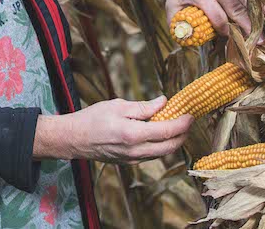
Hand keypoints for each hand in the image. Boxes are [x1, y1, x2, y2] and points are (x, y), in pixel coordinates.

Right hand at [34, 97, 191, 163]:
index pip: (167, 131)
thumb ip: (143, 107)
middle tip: (187, 122)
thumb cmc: (92, 118)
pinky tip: (159, 135)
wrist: (74, 139)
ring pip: (162, 154)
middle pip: (170, 147)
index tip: (190, 115)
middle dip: (182, 135)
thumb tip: (164, 102)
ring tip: (176, 127)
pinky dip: (160, 146)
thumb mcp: (117, 106)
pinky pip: (151, 156)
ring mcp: (132, 159)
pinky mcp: (128, 162)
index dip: (182, 123)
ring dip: (173, 142)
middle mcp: (135, 151)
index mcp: (133, 134)